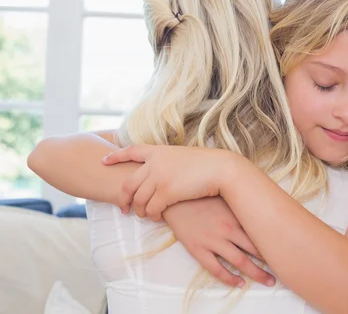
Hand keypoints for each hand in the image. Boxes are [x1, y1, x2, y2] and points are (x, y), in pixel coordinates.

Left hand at [102, 144, 232, 220]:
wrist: (221, 169)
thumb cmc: (209, 164)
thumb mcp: (184, 156)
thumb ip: (169, 162)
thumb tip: (162, 174)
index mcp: (158, 151)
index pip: (130, 151)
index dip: (115, 156)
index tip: (103, 161)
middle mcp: (154, 163)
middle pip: (128, 184)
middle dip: (123, 198)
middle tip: (124, 209)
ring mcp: (159, 178)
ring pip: (138, 200)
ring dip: (139, 211)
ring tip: (144, 216)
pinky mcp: (166, 192)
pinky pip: (151, 209)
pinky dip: (152, 215)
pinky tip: (158, 217)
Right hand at [164, 198, 275, 287]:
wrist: (173, 195)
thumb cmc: (200, 193)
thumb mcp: (225, 196)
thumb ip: (241, 204)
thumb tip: (260, 206)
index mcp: (236, 216)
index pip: (260, 233)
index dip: (273, 243)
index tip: (285, 250)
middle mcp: (228, 230)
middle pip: (254, 250)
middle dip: (270, 262)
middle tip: (281, 271)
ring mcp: (213, 240)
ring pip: (240, 262)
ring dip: (256, 273)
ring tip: (268, 280)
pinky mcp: (198, 248)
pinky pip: (217, 269)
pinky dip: (229, 278)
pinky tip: (239, 283)